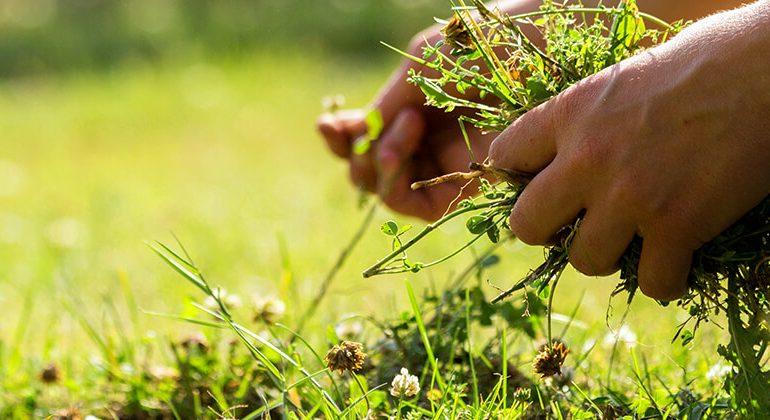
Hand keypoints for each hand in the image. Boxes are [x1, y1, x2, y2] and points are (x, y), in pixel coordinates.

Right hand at [317, 30, 492, 220]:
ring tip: (407, 124)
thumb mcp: (416, 72)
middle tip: (369, 128)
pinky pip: (413, 206)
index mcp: (410, 111)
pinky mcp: (461, 189)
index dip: (340, 138)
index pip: (364, 138)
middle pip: (367, 170)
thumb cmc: (473, 50)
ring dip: (377, 159)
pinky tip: (398, 152)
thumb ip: (383, 109)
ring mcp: (441, 166)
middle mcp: (423, 143)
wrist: (526, 53)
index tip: (326, 125)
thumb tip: (357, 141)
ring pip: (385, 189)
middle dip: (356, 152)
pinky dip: (393, 184)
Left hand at [488, 2, 769, 299]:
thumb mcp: (618, 81)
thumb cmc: (699, 64)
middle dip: (546, 231)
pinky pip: (652, 282)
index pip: (504, 157)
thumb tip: (557, 159)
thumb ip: (581, 122)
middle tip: (572, 224)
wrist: (766, 69)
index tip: (537, 185)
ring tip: (632, 236)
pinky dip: (663, 278)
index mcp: (569, 113)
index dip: (515, 178)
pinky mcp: (678, 225)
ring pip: (585, 261)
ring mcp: (630, 196)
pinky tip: (674, 257)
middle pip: (526, 225)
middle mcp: (588, 158)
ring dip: (607, 255)